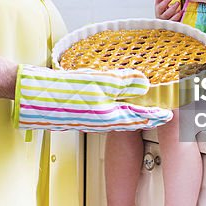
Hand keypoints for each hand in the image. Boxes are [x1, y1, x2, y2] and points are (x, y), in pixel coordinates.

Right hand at [14, 65, 171, 131]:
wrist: (35, 97)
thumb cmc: (64, 90)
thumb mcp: (99, 82)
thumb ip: (123, 82)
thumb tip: (144, 82)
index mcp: (109, 117)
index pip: (140, 117)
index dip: (157, 115)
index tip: (170, 114)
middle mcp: (103, 123)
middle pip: (132, 120)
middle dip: (148, 116)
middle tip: (162, 112)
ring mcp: (92, 121)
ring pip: (120, 119)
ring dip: (135, 114)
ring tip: (145, 108)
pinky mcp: (83, 116)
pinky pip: (108, 116)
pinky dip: (118, 111)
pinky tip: (118, 104)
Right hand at [154, 0, 181, 20]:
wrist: (163, 20)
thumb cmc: (162, 10)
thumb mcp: (159, 2)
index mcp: (158, 10)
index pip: (160, 7)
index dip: (165, 3)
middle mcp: (161, 17)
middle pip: (166, 13)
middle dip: (172, 8)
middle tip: (178, 2)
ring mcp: (166, 22)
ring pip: (171, 18)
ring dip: (176, 13)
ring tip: (180, 8)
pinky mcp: (171, 25)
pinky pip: (175, 22)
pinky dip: (178, 17)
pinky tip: (180, 13)